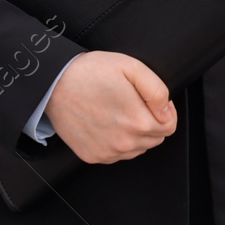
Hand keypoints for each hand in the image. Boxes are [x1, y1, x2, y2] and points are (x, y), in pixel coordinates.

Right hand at [45, 50, 176, 163]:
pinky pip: (117, 155)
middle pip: (154, 139)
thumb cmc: (92, 73)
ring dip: (135, 134)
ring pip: (137, 149)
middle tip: (134, 103)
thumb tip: (166, 111)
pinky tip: (107, 123)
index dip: (165, 111)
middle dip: (151, 122)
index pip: (169, 127)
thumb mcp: (132, 68)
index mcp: (137, 121)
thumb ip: (157, 91)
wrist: (55, 85)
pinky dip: (117, 142)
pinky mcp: (93, 156)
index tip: (153, 101)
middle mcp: (124, 143)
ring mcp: (107, 153)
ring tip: (119, 111)